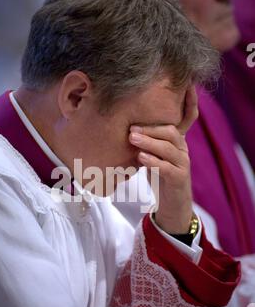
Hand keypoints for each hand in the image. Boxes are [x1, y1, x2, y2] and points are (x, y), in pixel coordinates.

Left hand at [129, 86, 198, 233]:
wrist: (172, 205)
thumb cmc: (159, 177)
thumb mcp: (152, 155)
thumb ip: (144, 142)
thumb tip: (122, 127)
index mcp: (176, 141)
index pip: (176, 121)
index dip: (174, 108)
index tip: (154, 101)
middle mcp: (182, 149)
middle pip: (170, 132)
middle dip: (150, 128)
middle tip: (131, 127)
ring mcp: (183, 164)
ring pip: (169, 148)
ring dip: (149, 142)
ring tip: (132, 138)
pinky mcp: (180, 179)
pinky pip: (168, 168)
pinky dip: (154, 161)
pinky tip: (141, 157)